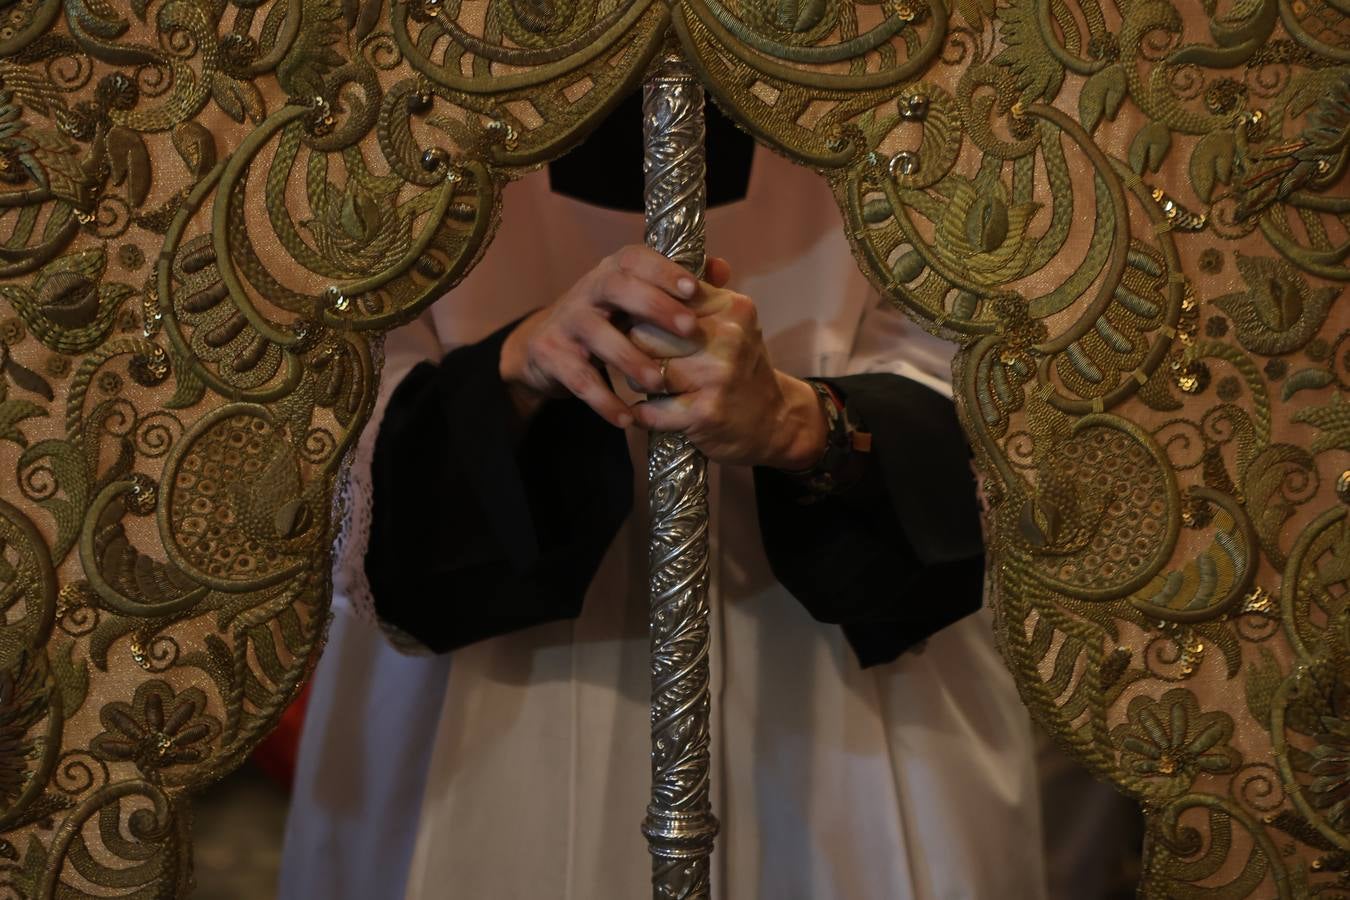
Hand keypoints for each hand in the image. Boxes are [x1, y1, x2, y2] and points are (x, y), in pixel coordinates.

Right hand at [498, 245, 729, 426]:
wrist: (550, 351)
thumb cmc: (612, 322)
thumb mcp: (641, 303)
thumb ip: (682, 289)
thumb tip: (722, 268)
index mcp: (614, 271)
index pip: (636, 258)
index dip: (664, 269)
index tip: (694, 288)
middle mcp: (587, 289)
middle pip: (617, 287)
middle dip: (654, 306)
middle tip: (689, 329)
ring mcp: (566, 321)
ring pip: (596, 334)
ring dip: (630, 358)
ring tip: (658, 383)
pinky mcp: (550, 354)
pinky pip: (579, 379)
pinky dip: (604, 400)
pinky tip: (628, 418)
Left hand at [632, 287, 827, 469]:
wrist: (774, 419)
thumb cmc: (742, 365)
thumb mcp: (735, 322)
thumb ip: (707, 291)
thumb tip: (693, 257)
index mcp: (731, 308)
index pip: (663, 298)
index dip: (645, 314)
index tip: (639, 323)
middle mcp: (727, 338)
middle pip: (646, 334)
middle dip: (636, 349)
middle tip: (644, 359)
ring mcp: (717, 377)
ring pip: (646, 371)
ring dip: (639, 382)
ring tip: (650, 384)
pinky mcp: (706, 413)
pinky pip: (652, 409)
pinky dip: (644, 414)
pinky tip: (648, 411)